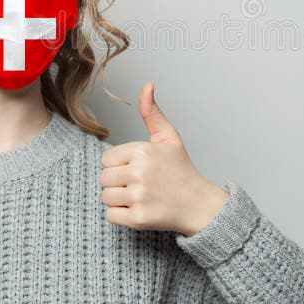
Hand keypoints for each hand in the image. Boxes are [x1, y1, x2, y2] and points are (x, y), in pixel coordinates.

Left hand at [99, 82, 229, 236]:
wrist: (199, 204)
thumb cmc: (181, 170)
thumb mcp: (169, 137)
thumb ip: (152, 112)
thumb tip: (147, 85)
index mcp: (143, 151)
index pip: (106, 159)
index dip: (119, 165)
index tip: (137, 168)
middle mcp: (139, 172)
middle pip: (104, 178)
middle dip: (118, 182)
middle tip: (140, 184)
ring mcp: (139, 196)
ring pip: (105, 197)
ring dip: (118, 199)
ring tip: (140, 196)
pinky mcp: (139, 218)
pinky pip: (111, 216)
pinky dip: (121, 215)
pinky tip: (139, 209)